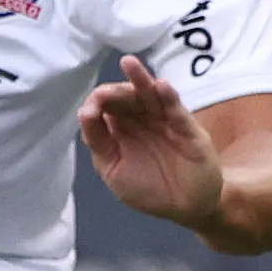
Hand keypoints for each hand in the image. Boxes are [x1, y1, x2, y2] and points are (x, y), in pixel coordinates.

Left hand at [80, 56, 222, 231]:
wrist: (184, 207)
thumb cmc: (147, 188)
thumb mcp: (114, 170)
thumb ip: (99, 143)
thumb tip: (84, 112)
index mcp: (120, 127)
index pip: (106, 105)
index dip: (97, 102)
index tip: (90, 110)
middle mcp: (141, 118)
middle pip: (126, 96)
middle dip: (114, 92)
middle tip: (105, 94)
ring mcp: (164, 120)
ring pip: (150, 95)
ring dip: (140, 79)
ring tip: (129, 63)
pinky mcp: (187, 128)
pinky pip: (176, 110)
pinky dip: (168, 98)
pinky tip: (160, 86)